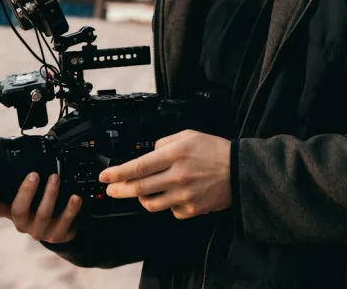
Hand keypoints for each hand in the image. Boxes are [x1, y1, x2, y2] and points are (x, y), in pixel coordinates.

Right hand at [0, 172, 82, 243]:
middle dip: (26, 192)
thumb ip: (23, 180)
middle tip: (34, 175)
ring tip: (55, 178)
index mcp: (12, 211)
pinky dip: (70, 209)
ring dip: (49, 195)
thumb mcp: (30, 196)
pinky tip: (75, 198)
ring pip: (42, 215)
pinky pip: (64, 223)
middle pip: (18, 211)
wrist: (61, 228)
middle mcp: (23, 222)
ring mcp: (39, 231)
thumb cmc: (40, 206)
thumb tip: (26, 152)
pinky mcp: (56, 235)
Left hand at [98, 130, 231, 219]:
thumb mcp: (189, 136)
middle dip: (119, 190)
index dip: (118, 173)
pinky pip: (170, 210)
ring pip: (151, 203)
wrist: (240, 171)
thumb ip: (164, 143)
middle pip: (139, 188)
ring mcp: (184, 196)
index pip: (139, 166)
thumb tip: (148, 153)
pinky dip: (167, 204)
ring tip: (142, 191)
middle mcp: (177, 176)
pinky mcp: (191, 210)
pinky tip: (173, 195)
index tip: (105, 176)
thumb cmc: (215, 151)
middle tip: (110, 190)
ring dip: (142, 198)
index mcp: (175, 155)